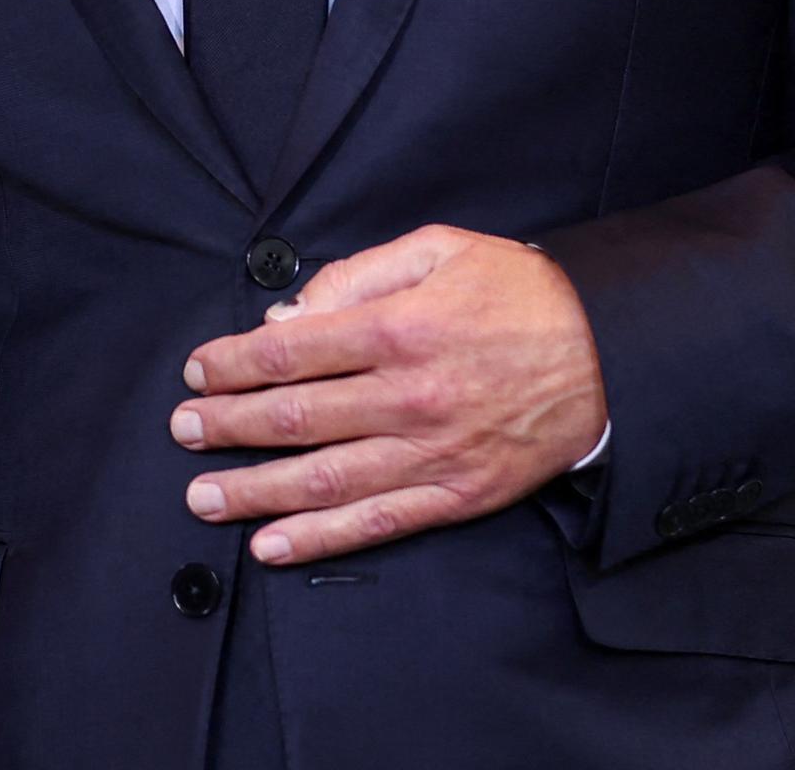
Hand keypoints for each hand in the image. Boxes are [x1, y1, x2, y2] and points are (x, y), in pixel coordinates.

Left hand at [172, 224, 605, 566]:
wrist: (611, 353)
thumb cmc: (520, 294)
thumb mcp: (438, 250)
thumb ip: (356, 276)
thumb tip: (290, 317)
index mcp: (400, 330)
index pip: (291, 352)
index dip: (234, 365)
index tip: (198, 371)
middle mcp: (410, 396)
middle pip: (296, 418)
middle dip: (229, 426)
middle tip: (183, 430)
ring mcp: (433, 452)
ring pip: (325, 479)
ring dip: (255, 491)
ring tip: (204, 497)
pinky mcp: (458, 493)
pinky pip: (377, 522)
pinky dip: (320, 538)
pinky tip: (272, 544)